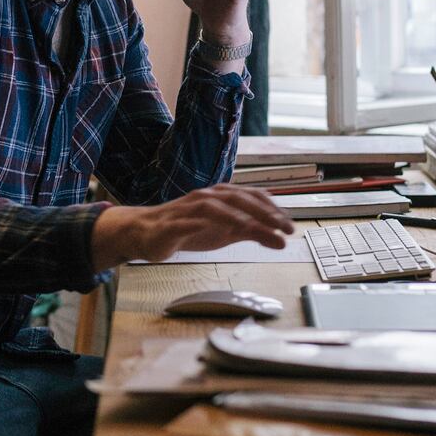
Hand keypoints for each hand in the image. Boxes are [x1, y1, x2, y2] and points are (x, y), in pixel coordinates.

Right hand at [90, 185, 295, 268]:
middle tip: (282, 228)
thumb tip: (281, 239)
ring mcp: (188, 209)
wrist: (147, 233)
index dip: (272, 209)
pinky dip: (200, 225)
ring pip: (216, 208)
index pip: (251, 197)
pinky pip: (187, 223)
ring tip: (257, 230)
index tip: (288, 225)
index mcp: (221, 197)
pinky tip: (215, 231)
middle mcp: (207, 198)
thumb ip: (252, 232)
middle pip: (238, 199)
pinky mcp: (172, 224)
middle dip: (262, 213)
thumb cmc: (189, 229)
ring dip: (238, 218)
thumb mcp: (226, 233)